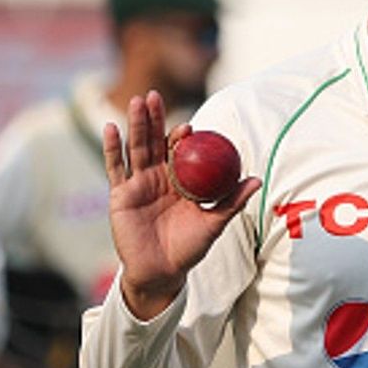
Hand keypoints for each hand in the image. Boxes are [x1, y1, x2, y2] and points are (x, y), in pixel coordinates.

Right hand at [104, 91, 259, 319]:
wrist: (161, 272)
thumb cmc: (189, 249)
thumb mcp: (213, 224)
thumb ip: (232, 201)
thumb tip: (257, 180)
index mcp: (181, 180)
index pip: (180, 150)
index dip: (182, 135)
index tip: (189, 125)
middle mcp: (158, 176)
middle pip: (155, 140)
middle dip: (155, 117)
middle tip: (155, 95)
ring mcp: (138, 183)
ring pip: (135, 148)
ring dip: (136, 124)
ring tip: (137, 101)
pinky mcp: (120, 194)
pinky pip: (114, 168)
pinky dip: (111, 148)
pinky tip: (110, 127)